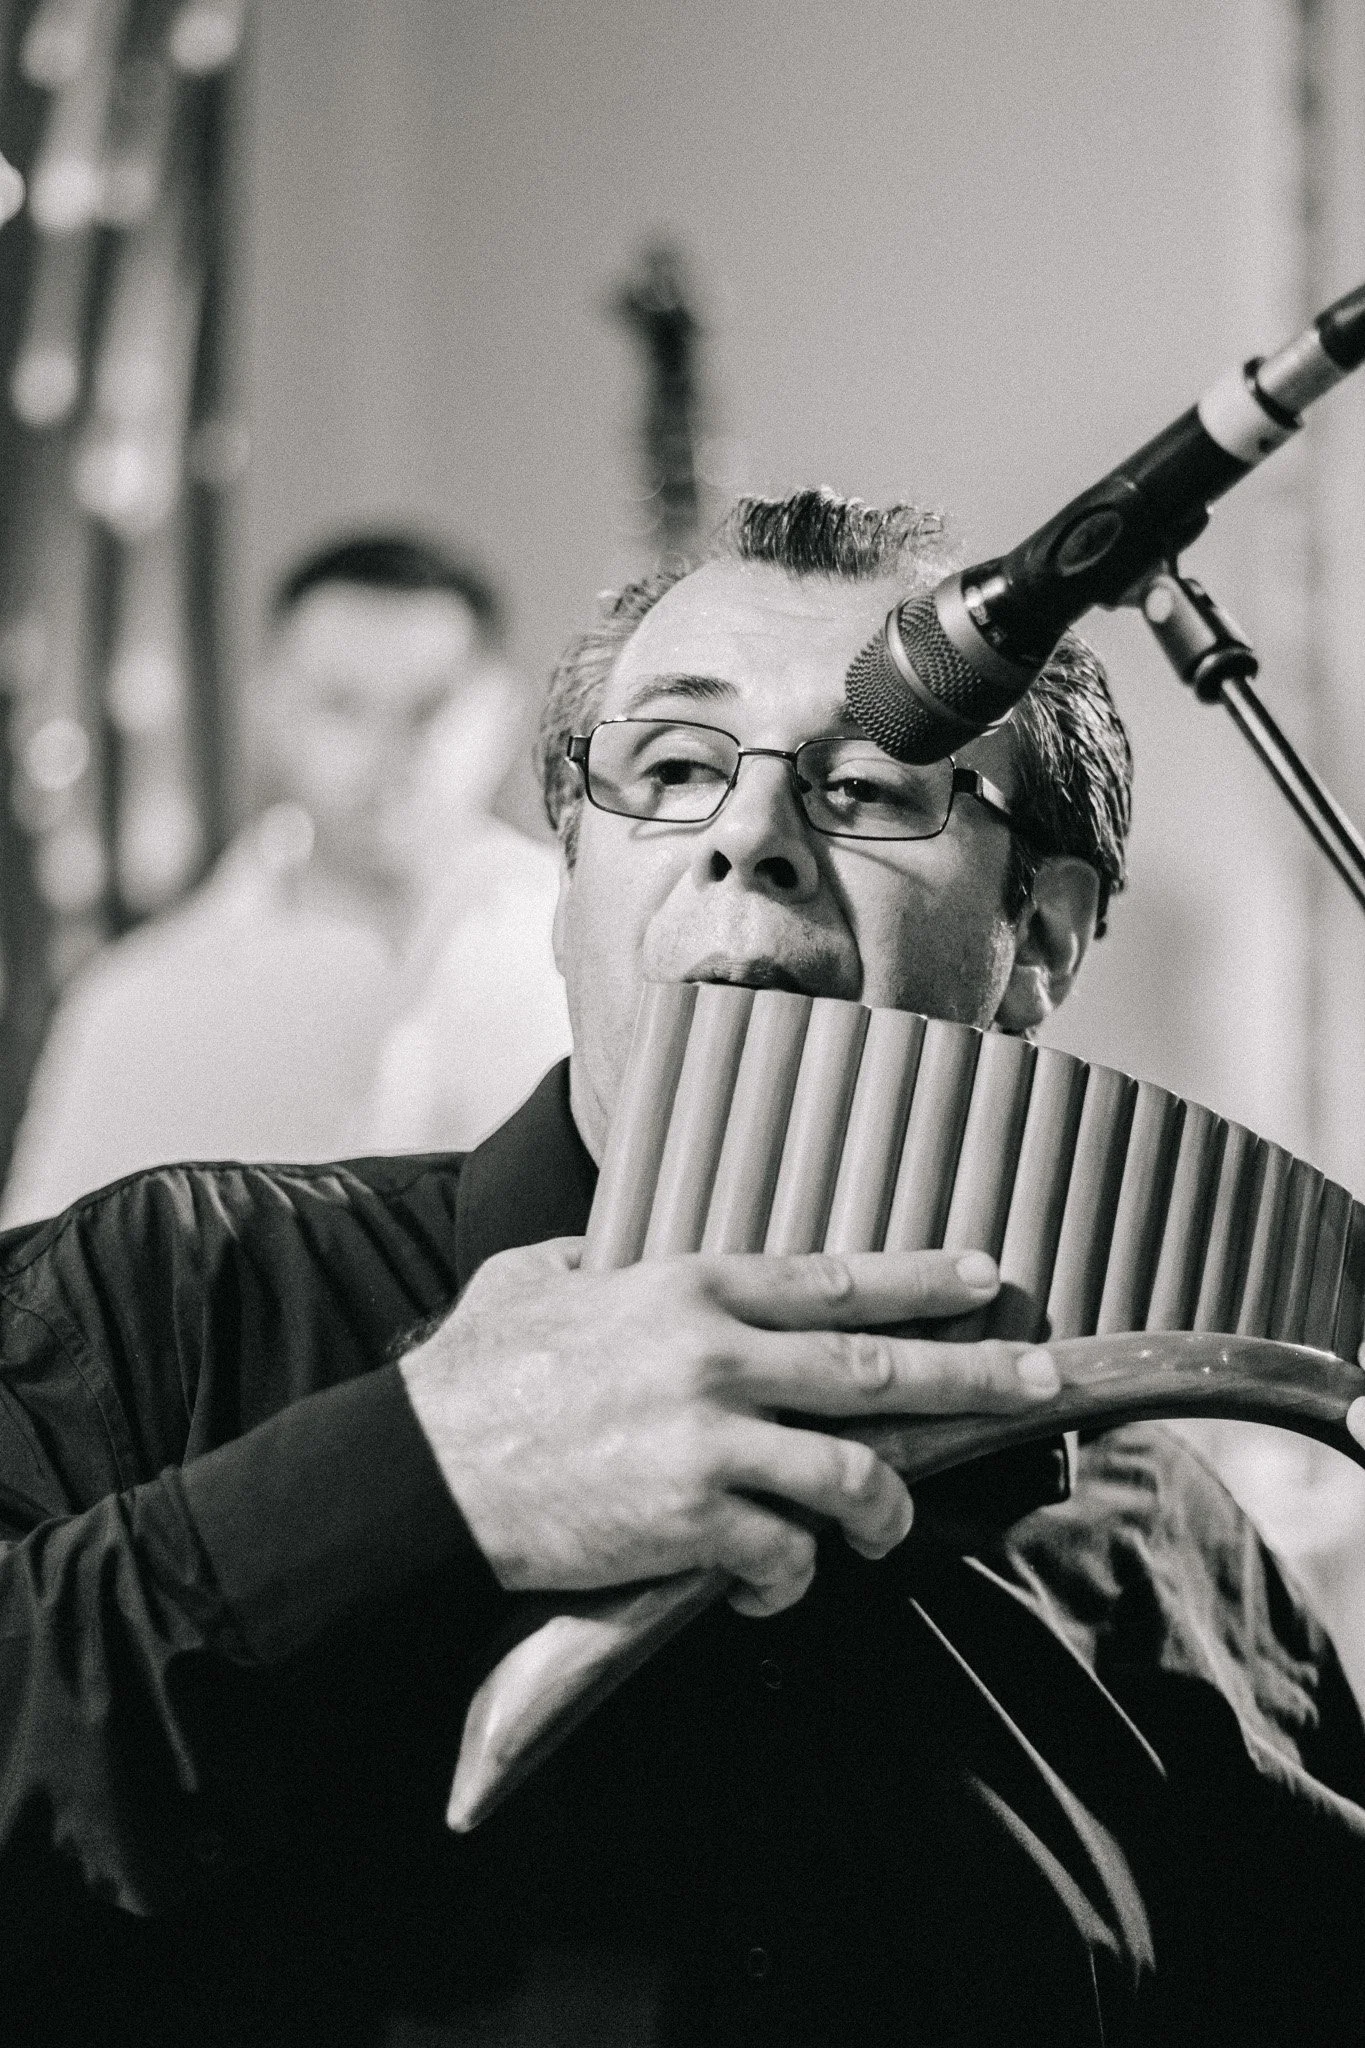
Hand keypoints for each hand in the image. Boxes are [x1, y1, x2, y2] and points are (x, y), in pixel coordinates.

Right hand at [400, 1241, 1059, 1617]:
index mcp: (689, 1287)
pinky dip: (790, 1583)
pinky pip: (787, 1562)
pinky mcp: (694, 1526)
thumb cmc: (479, 1373)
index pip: (835, 1280)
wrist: (420, 1470)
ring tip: (887, 1529)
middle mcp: (717, 1356)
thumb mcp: (537, 1278)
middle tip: (1041, 1380)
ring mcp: (712, 1442)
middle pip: (879, 1371)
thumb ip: (596, 1254)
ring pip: (855, 1478)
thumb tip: (613, 1244)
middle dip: (975, 1377)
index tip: (987, 1276)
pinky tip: (766, 1590)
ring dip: (886, 1512)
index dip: (922, 1280)